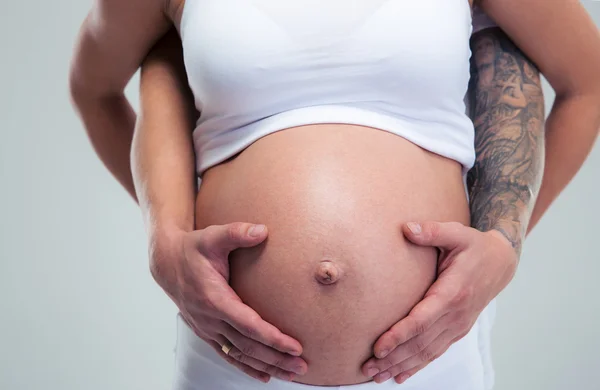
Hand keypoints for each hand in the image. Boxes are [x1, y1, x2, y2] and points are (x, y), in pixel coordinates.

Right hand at [149, 222, 307, 382]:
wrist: (167, 262)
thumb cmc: (194, 248)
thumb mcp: (213, 236)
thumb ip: (237, 233)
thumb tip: (262, 230)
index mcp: (214, 298)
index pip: (248, 325)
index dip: (272, 338)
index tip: (295, 346)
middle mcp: (210, 318)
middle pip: (248, 345)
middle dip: (276, 357)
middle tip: (302, 366)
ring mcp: (207, 328)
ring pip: (239, 354)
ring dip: (266, 365)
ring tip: (292, 374)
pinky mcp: (206, 332)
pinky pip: (228, 354)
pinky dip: (246, 367)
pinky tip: (264, 375)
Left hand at [361, 221, 517, 383]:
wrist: (501, 263)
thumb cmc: (474, 246)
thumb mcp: (457, 233)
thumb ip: (432, 231)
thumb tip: (407, 228)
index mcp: (454, 292)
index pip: (423, 319)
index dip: (400, 335)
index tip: (379, 346)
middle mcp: (457, 314)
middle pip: (421, 343)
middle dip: (393, 357)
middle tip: (367, 367)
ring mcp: (458, 325)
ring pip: (427, 352)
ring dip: (401, 366)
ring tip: (376, 375)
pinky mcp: (457, 330)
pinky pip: (436, 352)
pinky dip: (417, 366)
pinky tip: (400, 375)